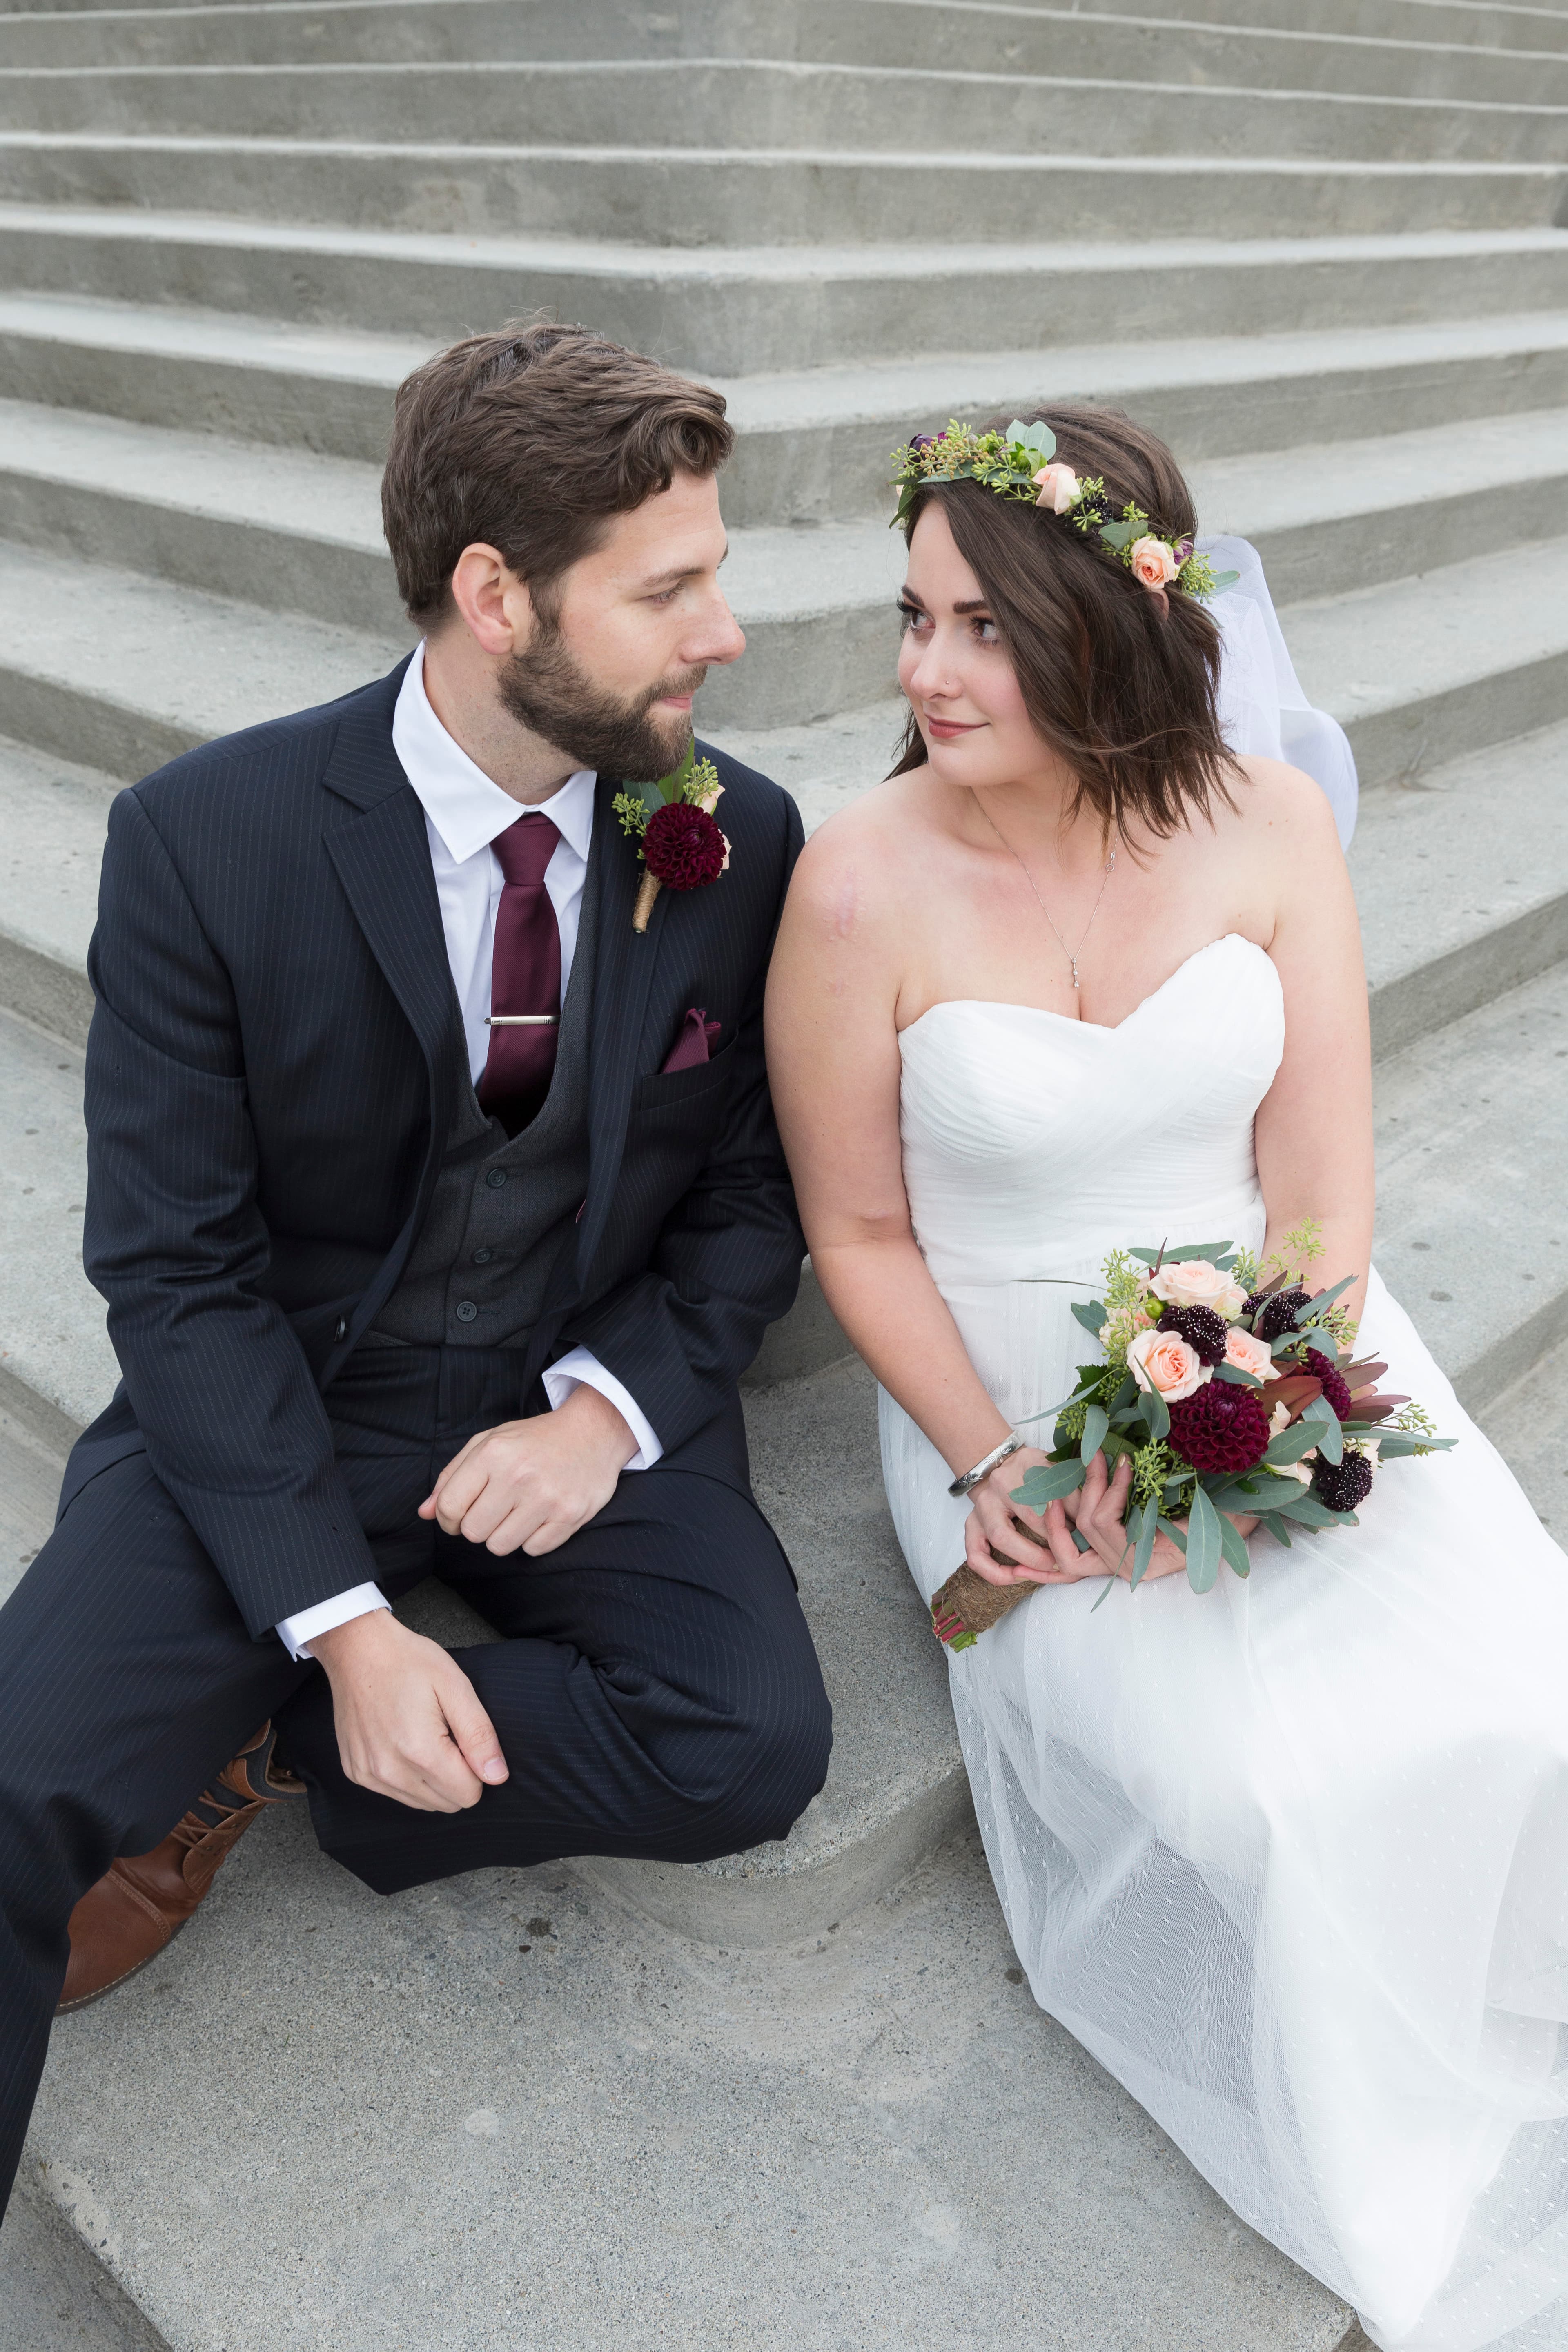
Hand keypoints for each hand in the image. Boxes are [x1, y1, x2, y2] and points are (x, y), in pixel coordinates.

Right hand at [311, 1609, 508, 1811]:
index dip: (476, 1770)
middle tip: (445, 1734)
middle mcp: (389, 1771)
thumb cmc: (409, 1662)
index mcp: (419, 1750)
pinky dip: (406, 1776)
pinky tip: (402, 1742)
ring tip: (423, 1736)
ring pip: (421, 1803)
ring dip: (432, 1779)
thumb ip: (479, 1735)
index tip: (465, 1739)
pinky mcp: (355, 1772)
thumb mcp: (455, 1687)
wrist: (357, 1649)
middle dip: (456, 1776)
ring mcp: (368, 1774)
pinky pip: (395, 1793)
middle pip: (445, 1804)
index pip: (467, 1795)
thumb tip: (497, 1777)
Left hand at [419, 1383, 636, 1555]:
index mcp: (493, 1453)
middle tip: (494, 1510)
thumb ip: (452, 1476)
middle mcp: (518, 1475)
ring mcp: (546, 1498)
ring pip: (500, 1546)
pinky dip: (532, 1539)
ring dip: (504, 1535)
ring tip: (518, 1512)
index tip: (459, 1515)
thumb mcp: (488, 1443)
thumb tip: (425, 1513)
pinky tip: (540, 1516)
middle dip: (478, 1526)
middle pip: (473, 1532)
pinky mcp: (569, 1516)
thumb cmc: (535, 1439)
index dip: (448, 1519)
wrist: (593, 1432)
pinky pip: (532, 1550)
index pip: (450, 1507)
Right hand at [966, 1447, 1185, 1589]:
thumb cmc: (1196, 1514)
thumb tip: (1086, 1468)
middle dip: (1063, 1500)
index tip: (1037, 1504)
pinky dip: (1111, 1490)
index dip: (1046, 1539)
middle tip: (1084, 1459)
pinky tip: (1125, 1469)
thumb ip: (1114, 1500)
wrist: (1232, 1521)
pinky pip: (1104, 1520)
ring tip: (1107, 1457)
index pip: (1066, 1560)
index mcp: (1115, 1560)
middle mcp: (1118, 1569)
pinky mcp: (1140, 1558)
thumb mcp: (1144, 1506)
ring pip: (1085, 1525)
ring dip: (1093, 1486)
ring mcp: (1129, 1567)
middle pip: (1064, 1543)